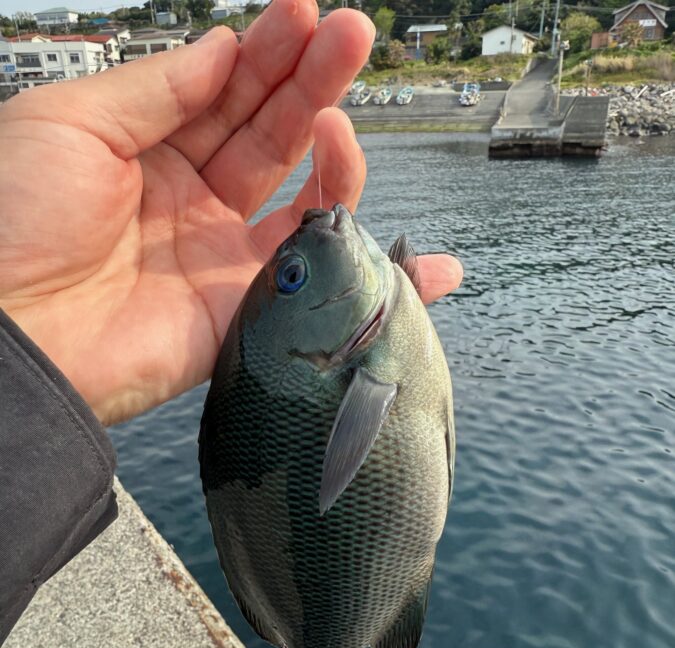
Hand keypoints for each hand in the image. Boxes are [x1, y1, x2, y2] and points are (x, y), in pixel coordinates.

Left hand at [0, 0, 461, 424]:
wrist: (11, 335)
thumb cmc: (12, 220)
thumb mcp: (73, 122)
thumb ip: (159, 87)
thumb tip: (221, 48)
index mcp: (141, 149)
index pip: (219, 91)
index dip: (263, 51)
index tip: (303, 12)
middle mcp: (186, 199)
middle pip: (265, 132)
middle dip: (309, 81)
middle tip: (353, 34)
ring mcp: (216, 255)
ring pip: (294, 194)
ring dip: (329, 150)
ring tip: (341, 116)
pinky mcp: (239, 310)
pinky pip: (309, 273)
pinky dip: (355, 246)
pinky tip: (386, 213)